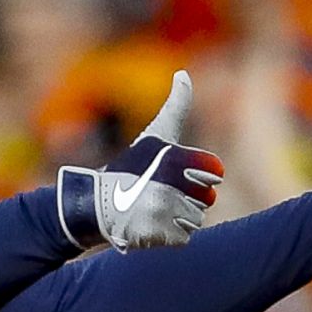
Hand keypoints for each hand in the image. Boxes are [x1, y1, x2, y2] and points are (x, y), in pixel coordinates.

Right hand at [58, 71, 225, 251]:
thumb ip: (176, 105)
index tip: (175, 178)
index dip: (198, 178)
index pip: (213, 175)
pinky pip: (184, 238)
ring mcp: (162, 213)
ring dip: (178, 218)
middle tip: (160, 196)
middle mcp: (168, 186)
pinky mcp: (157, 235)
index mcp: (173, 160)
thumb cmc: (131, 168)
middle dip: (187, 199)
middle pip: (205, 200)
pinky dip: (170, 236)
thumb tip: (182, 74)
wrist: (98, 204)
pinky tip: (151, 225)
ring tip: (153, 209)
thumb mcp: (155, 134)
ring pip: (195, 220)